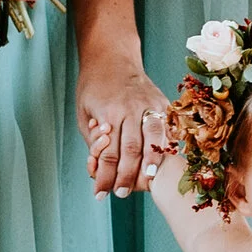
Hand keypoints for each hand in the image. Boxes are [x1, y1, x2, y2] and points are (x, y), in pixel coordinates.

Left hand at [78, 51, 173, 197]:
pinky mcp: (163, 103)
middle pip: (132, 149)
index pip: (109, 151)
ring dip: (151, 164)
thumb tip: (101, 167)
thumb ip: (94, 140)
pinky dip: (166, 147)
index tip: (100, 194)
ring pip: (154, 140)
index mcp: (110, 111)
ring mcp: (151, 104)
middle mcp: (133, 108)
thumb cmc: (94, 87)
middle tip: (120, 193)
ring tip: (147, 183)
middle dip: (126, 175)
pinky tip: (164, 162)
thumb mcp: (84, 113)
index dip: (104, 175)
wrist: (113, 57)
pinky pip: (167, 129)